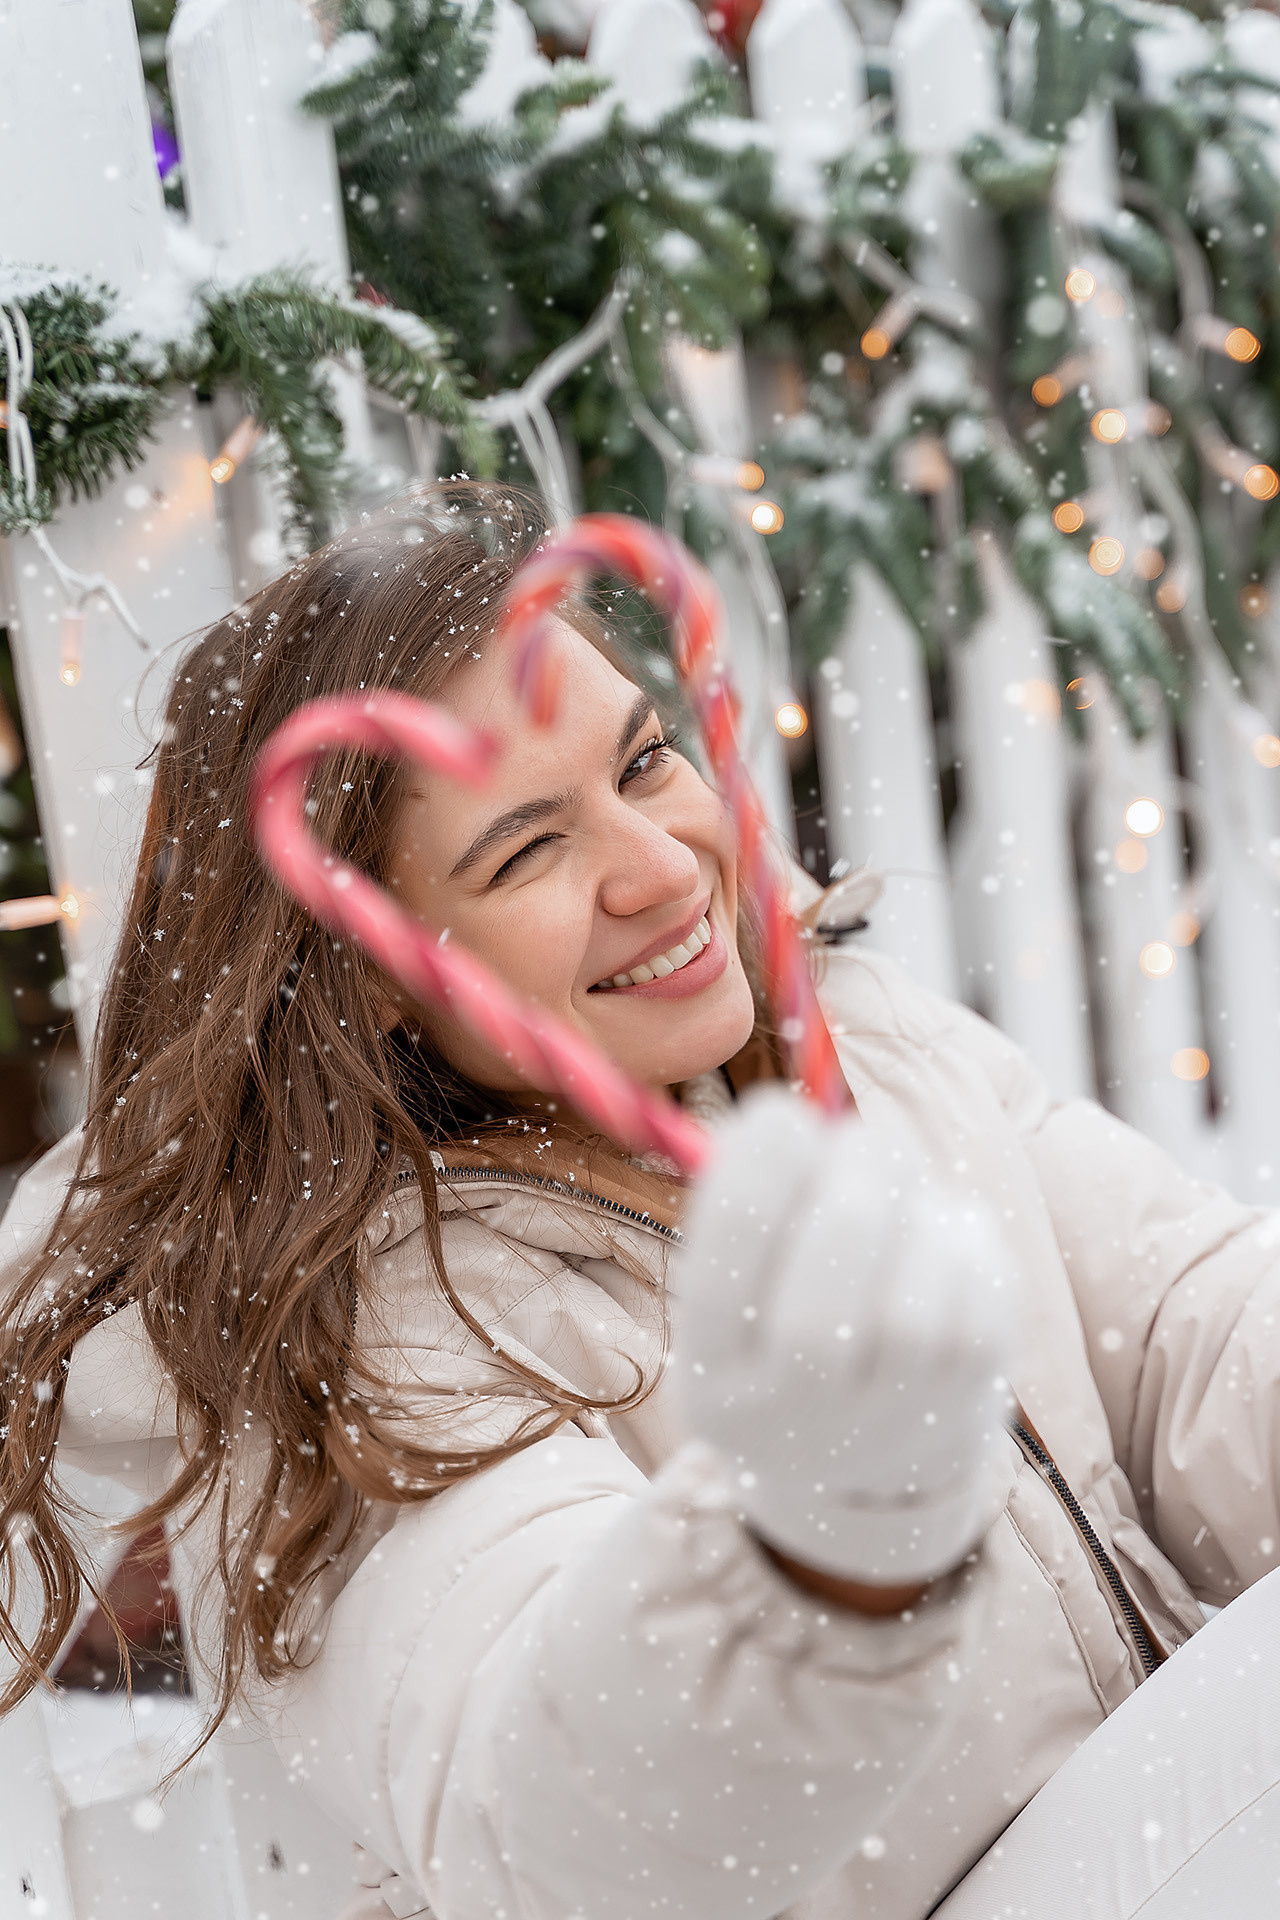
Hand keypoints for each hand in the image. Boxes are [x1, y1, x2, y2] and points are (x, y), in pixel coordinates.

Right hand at [669, 1087, 1014, 1585]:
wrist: (861, 1464)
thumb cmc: (784, 1327)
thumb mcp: (736, 1286)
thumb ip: (742, 1200)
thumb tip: (777, 1119)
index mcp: (714, 1381)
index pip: (722, 1285)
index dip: (754, 1186)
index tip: (779, 1112)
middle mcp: (793, 1424)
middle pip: (823, 1314)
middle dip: (851, 1197)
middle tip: (863, 1140)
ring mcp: (887, 1428)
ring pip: (915, 1309)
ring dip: (916, 1216)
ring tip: (902, 1189)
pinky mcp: (966, 1406)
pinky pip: (977, 1305)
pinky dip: (963, 1241)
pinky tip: (938, 1235)